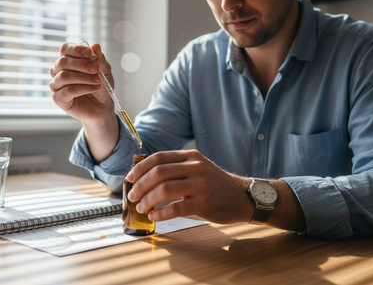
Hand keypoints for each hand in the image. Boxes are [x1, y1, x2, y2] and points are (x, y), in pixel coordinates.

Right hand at [49, 42, 114, 124]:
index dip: (76, 49)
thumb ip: (100, 60)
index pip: (65, 49)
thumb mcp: (105, 71)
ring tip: (97, 81)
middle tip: (96, 69)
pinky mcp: (58, 98)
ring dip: (83, 77)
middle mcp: (58, 71)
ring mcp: (56, 84)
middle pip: (63, 61)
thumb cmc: (101, 87)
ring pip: (64, 76)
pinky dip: (82, 88)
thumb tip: (95, 46)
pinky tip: (93, 88)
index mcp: (68, 60)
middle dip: (82, 64)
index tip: (89, 53)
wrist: (102, 107)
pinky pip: (67, 90)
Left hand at [126, 150, 253, 223]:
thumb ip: (177, 167)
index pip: (159, 158)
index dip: (140, 168)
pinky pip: (176, 208)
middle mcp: (195, 167)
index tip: (130, 178)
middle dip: (140, 185)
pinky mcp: (204, 203)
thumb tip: (145, 175)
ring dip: (148, 200)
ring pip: (164, 190)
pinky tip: (154, 216)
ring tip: (142, 207)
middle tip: (133, 196)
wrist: (243, 196)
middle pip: (158, 173)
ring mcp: (200, 185)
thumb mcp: (198, 167)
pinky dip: (160, 213)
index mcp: (191, 156)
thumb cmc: (215, 184)